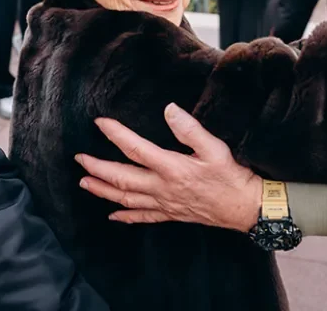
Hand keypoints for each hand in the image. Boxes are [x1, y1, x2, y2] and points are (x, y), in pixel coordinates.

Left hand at [77, 103, 262, 231]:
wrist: (246, 208)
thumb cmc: (232, 177)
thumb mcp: (215, 148)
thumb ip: (190, 129)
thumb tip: (169, 110)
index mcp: (171, 167)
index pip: (135, 149)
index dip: (115, 134)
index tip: (100, 123)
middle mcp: (162, 188)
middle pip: (121, 178)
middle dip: (97, 168)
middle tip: (79, 159)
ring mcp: (165, 203)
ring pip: (126, 199)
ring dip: (103, 190)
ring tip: (85, 183)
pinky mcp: (172, 214)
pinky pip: (143, 217)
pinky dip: (125, 216)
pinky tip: (113, 215)